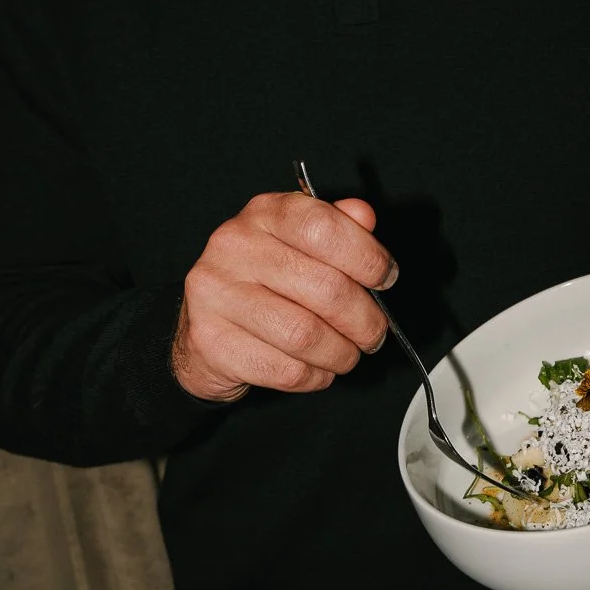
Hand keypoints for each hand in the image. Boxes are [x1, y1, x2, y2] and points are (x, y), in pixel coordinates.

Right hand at [171, 192, 395, 402]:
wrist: (204, 326)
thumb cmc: (262, 281)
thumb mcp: (297, 242)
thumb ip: (334, 226)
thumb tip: (365, 217)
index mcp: (262, 213)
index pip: (322, 227)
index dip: (366, 256)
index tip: (385, 278)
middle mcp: (233, 247)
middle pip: (324, 288)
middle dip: (364, 319)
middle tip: (374, 332)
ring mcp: (216, 294)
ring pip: (305, 335)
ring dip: (341, 353)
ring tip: (347, 353)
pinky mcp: (211, 341)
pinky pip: (284, 369)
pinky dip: (314, 376)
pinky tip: (316, 368)